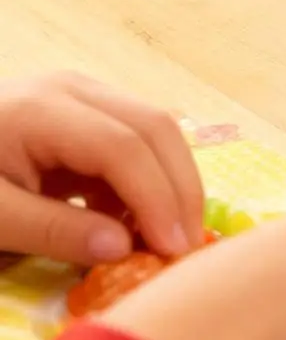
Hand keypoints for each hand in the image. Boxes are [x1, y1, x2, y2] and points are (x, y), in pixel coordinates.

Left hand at [0, 75, 204, 262]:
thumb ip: (52, 232)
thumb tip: (124, 249)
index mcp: (42, 109)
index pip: (123, 146)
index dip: (157, 196)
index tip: (174, 248)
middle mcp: (75, 89)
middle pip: (154, 126)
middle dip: (180, 187)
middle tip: (189, 245)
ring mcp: (84, 96)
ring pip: (155, 130)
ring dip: (171, 183)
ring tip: (172, 239)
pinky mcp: (86, 114)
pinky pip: (135, 142)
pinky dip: (148, 182)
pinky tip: (143, 223)